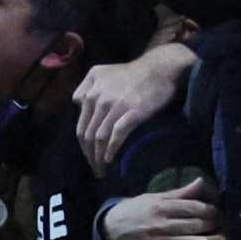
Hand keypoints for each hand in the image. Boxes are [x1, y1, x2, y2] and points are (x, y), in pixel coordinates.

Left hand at [73, 36, 191, 170]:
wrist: (161, 69)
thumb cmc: (134, 73)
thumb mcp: (104, 72)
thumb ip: (87, 86)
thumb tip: (79, 104)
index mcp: (90, 88)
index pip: (80, 123)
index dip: (83, 144)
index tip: (89, 155)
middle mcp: (98, 96)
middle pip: (87, 134)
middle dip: (89, 156)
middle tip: (94, 169)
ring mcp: (114, 105)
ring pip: (99, 137)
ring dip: (98, 158)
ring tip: (101, 171)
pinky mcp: (132, 112)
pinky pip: (116, 135)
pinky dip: (111, 150)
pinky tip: (110, 160)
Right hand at [104, 175, 223, 239]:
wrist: (112, 232)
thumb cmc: (135, 210)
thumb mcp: (154, 197)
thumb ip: (179, 193)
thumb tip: (201, 182)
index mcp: (161, 207)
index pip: (192, 208)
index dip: (208, 210)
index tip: (214, 211)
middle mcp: (162, 225)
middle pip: (195, 225)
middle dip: (212, 225)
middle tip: (220, 224)